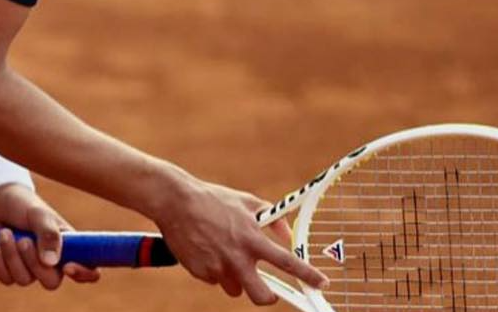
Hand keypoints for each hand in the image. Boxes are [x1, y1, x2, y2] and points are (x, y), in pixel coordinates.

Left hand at [0, 183, 100, 288]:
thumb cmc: (23, 204)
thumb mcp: (38, 214)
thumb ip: (48, 234)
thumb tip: (52, 262)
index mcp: (68, 245)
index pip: (88, 268)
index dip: (84, 273)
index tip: (68, 266)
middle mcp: (51, 261)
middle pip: (51, 282)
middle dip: (34, 263)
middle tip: (24, 240)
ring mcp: (29, 268)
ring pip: (24, 279)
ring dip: (12, 255)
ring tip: (4, 232)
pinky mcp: (8, 270)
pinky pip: (6, 279)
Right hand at [153, 178, 327, 303]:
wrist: (175, 202)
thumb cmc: (212, 199)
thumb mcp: (246, 201)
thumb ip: (271, 218)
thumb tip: (288, 233)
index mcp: (252, 238)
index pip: (287, 262)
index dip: (308, 275)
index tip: (322, 283)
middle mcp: (237, 257)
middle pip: (261, 296)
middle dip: (268, 298)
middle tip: (268, 292)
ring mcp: (218, 267)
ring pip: (235, 288)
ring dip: (235, 278)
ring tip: (224, 253)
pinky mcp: (201, 272)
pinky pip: (215, 279)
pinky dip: (215, 270)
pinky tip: (207, 249)